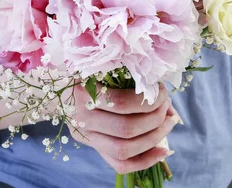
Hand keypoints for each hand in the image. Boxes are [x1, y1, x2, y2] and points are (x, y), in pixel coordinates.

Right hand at [66, 83, 180, 173]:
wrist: (62, 89)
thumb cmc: (90, 72)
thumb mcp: (105, 67)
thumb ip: (133, 79)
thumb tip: (167, 102)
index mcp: (83, 93)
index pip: (122, 103)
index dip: (149, 100)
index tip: (161, 92)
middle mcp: (82, 119)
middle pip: (126, 129)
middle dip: (156, 118)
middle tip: (166, 105)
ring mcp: (87, 136)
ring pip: (124, 150)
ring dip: (155, 138)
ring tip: (169, 122)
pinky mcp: (94, 148)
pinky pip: (120, 165)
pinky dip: (146, 161)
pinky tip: (163, 151)